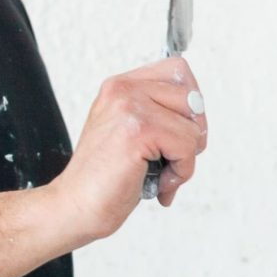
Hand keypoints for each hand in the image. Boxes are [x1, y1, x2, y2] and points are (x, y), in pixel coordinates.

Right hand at [48, 57, 206, 243]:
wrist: (76, 206)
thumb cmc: (106, 178)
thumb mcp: (132, 133)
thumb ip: (159, 114)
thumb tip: (200, 113)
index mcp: (120, 86)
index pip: (178, 70)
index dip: (190, 106)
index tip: (176, 134)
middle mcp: (123, 89)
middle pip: (192, 98)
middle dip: (192, 135)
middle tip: (170, 161)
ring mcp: (129, 107)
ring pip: (193, 126)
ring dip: (185, 159)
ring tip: (160, 174)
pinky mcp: (137, 131)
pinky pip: (187, 147)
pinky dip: (180, 173)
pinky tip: (159, 184)